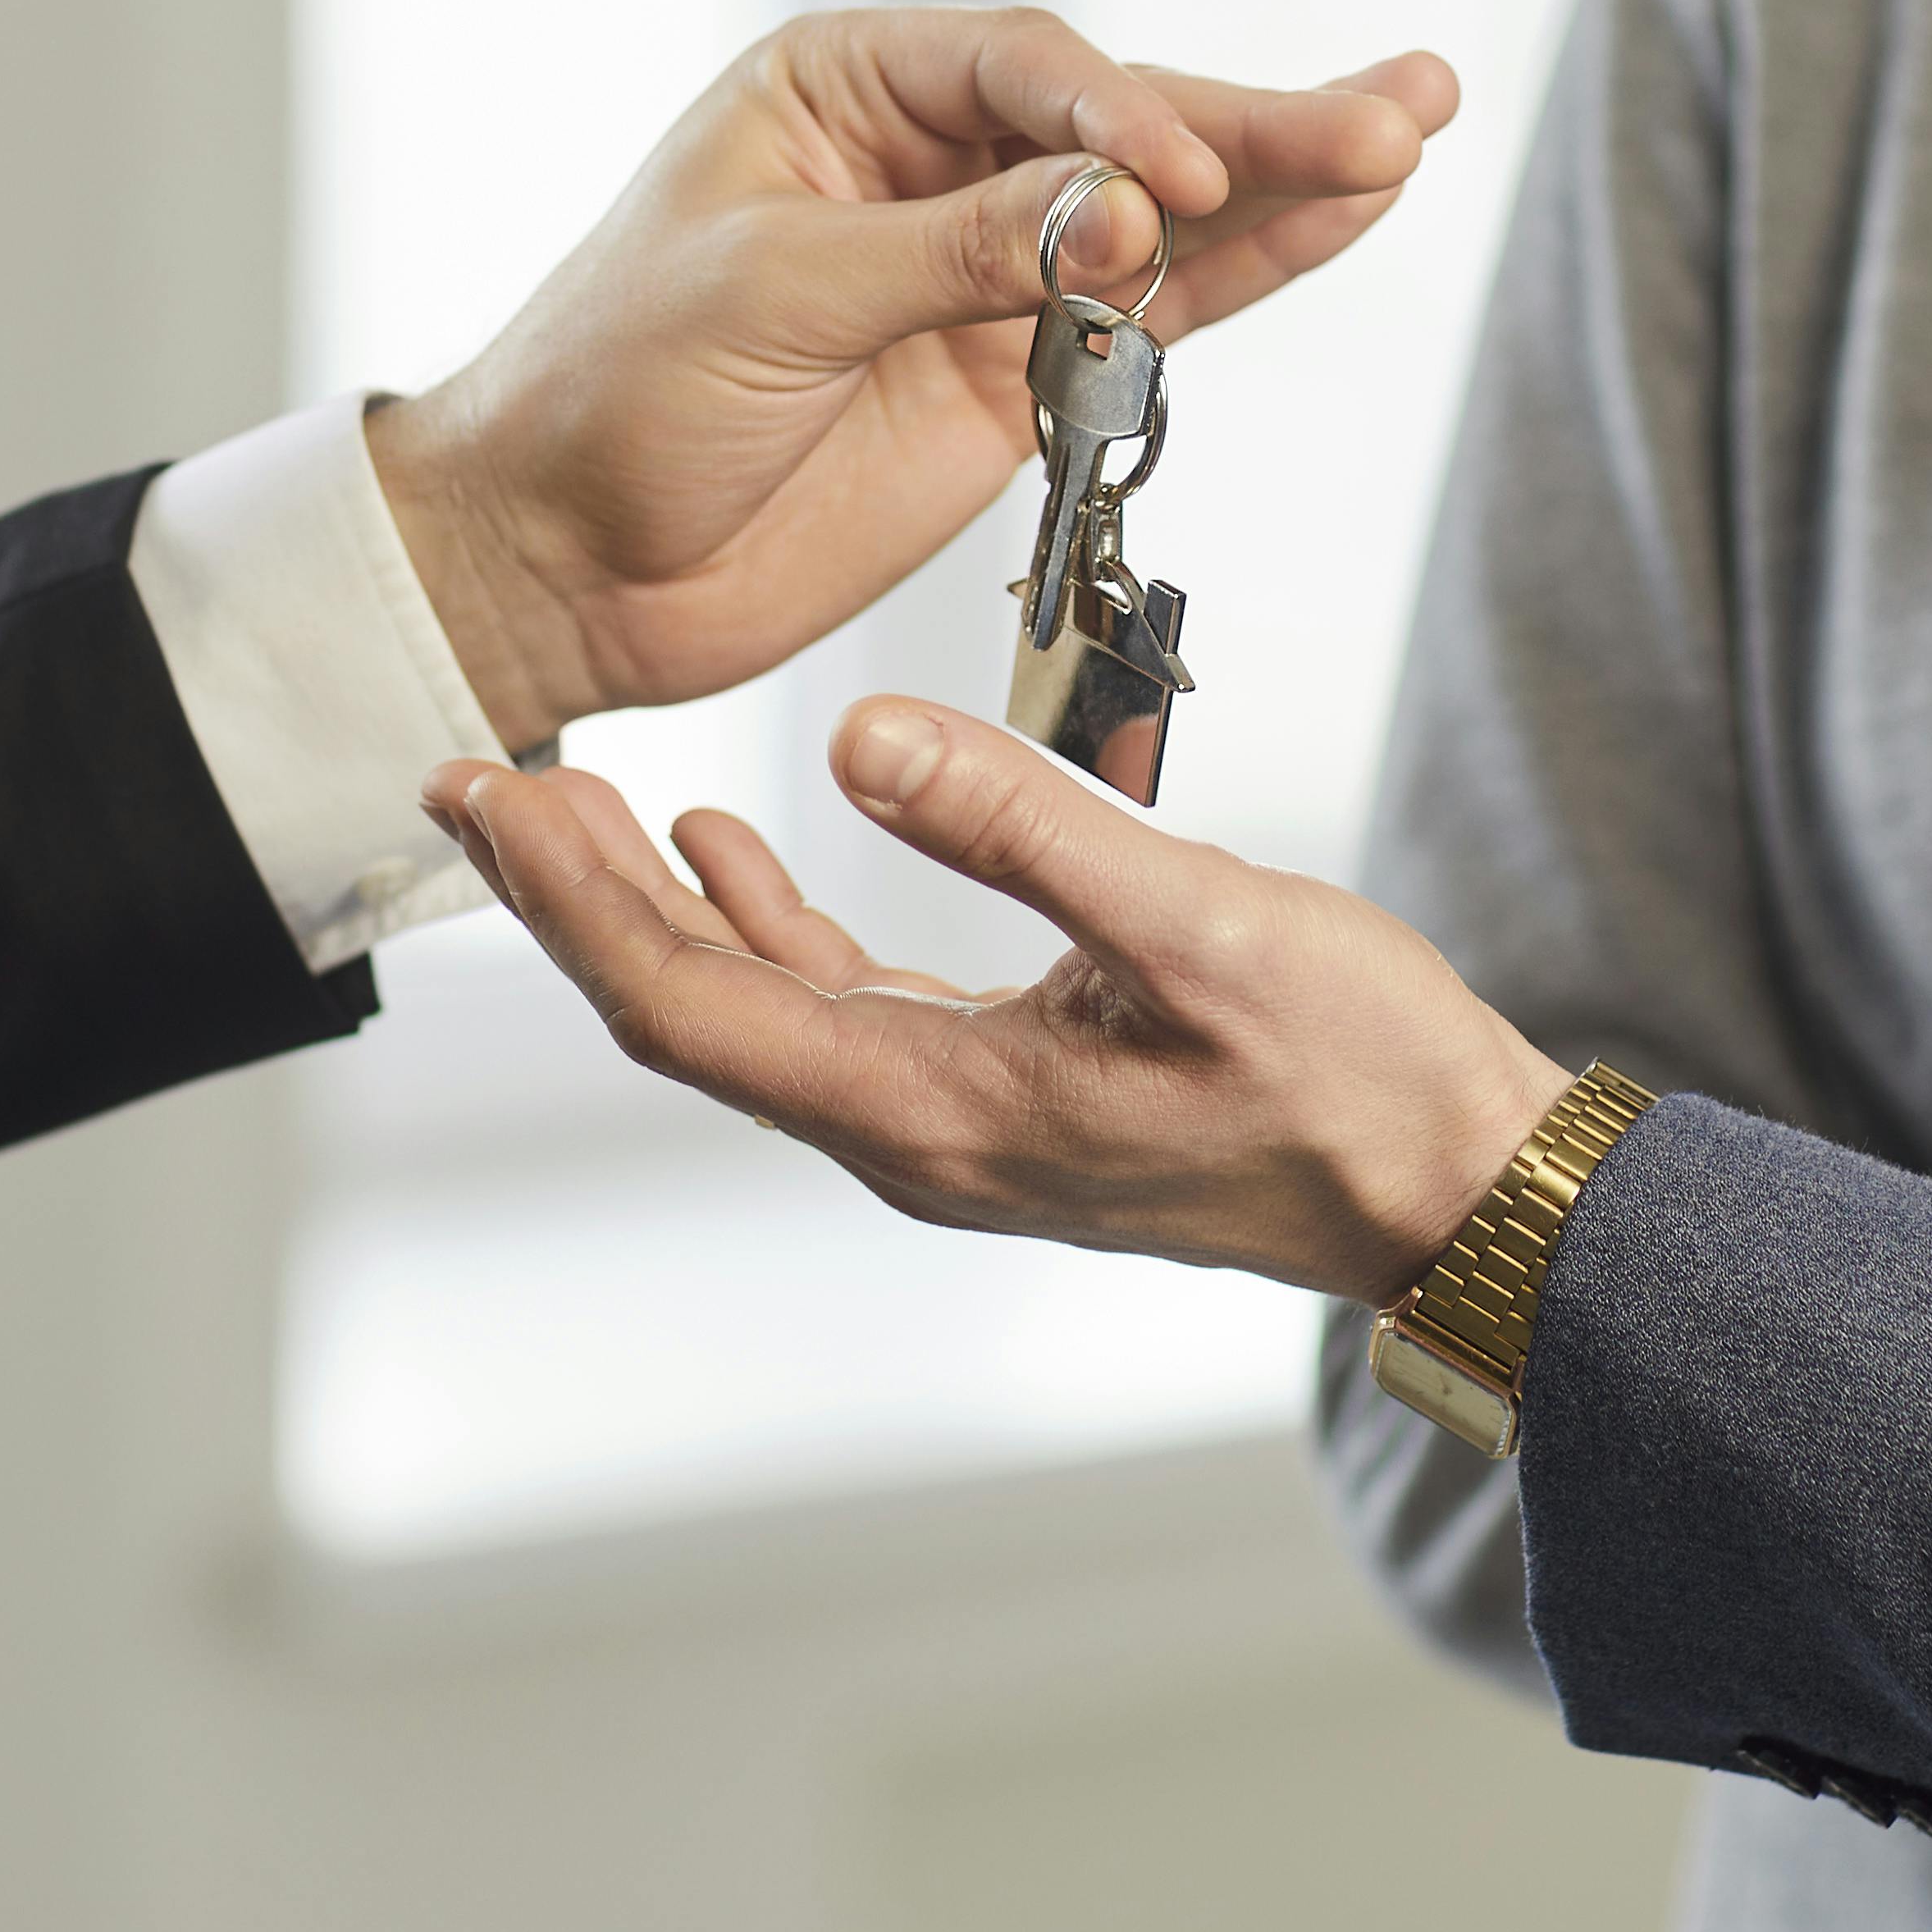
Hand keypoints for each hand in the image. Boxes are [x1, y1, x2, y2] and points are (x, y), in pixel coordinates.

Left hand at [365, 11, 1456, 751]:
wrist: (557, 563)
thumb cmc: (608, 396)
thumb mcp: (768, 298)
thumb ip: (956, 252)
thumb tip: (1123, 214)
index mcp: (842, 90)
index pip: (1023, 72)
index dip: (1117, 119)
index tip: (1175, 181)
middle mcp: (929, 158)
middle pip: (1123, 128)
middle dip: (1257, 125)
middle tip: (1398, 107)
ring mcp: (986, 270)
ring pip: (1166, 215)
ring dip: (1288, 181)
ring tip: (1412, 128)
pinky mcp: (1017, 377)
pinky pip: (1156, 315)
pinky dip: (1251, 275)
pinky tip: (1349, 218)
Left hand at [422, 700, 1573, 1303]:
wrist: (1454, 1193)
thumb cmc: (1352, 1072)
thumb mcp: (1194, 922)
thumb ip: (1023, 827)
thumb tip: (861, 738)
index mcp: (932, 1109)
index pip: (683, 1003)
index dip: (565, 901)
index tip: (481, 792)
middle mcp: (914, 1136)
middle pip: (685, 1012)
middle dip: (570, 895)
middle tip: (477, 774)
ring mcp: (954, 1125)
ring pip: (749, 1011)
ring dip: (654, 906)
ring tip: (569, 798)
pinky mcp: (1001, 1095)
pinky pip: (832, 1010)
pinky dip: (763, 925)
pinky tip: (737, 851)